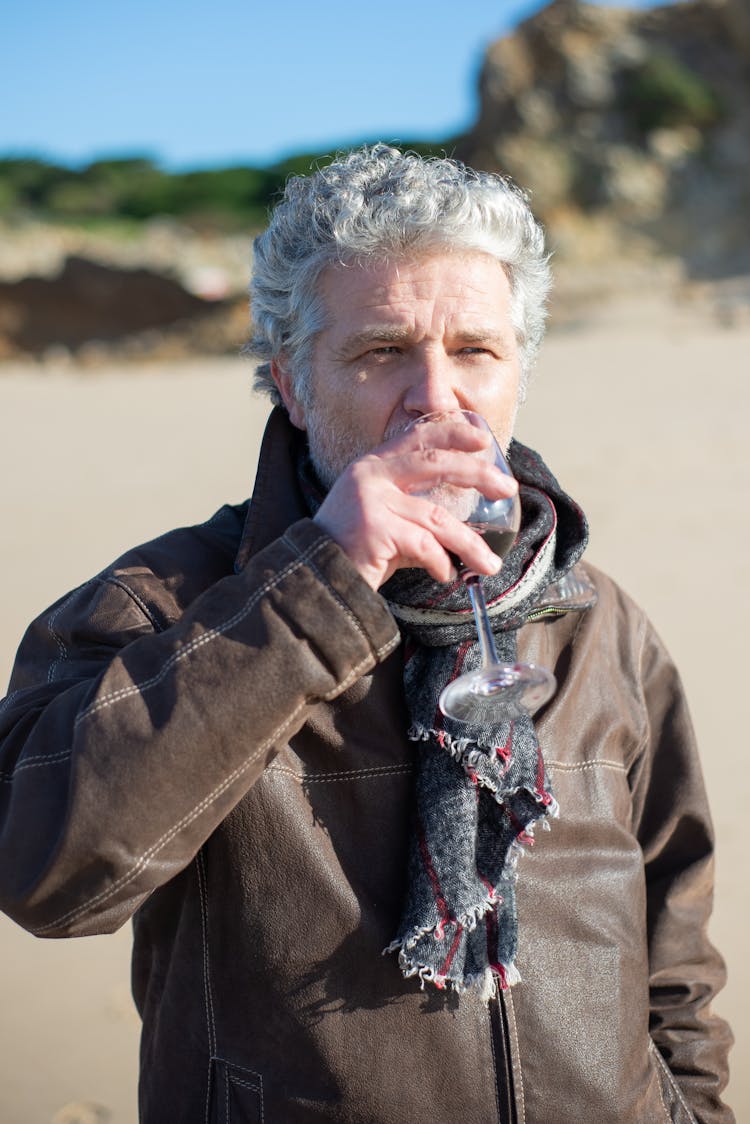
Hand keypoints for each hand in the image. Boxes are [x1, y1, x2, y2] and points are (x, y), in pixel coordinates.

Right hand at [313, 420, 517, 589]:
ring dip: (469, 543)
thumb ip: (415, 511)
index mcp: (373, 466)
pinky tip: (446, 574)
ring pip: (437, 517)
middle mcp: (370, 475)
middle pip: (435, 463)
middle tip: (507, 488)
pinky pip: (424, 545)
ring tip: (489, 564)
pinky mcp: (375, 529)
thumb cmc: (353, 552)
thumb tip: (462, 525)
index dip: (453, 433)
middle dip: (477, 474)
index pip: (418, 437)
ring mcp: (371, 500)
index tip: (483, 439)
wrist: (316, 579)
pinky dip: (441, 563)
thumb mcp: (384, 519)